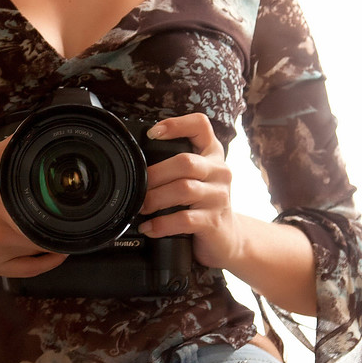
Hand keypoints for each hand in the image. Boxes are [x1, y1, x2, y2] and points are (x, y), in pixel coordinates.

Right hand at [0, 135, 68, 279]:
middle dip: (59, 228)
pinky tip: (57, 254)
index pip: (41, 219)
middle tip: (74, 218)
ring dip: (50, 241)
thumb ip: (16, 146)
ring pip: (36, 251)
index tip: (77, 211)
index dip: (62, 218)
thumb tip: (41, 132)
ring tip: (62, 228)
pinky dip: (44, 264)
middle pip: (43, 237)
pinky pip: (26, 271)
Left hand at [137, 112, 243, 269]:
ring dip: (156, 198)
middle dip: (155, 173)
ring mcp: (219, 197)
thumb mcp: (195, 178)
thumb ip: (174, 165)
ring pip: (184, 189)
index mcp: (212, 154)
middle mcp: (219, 171)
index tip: (152, 133)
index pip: (201, 126)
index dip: (177, 124)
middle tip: (137, 186)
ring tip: (141, 207)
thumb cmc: (203, 203)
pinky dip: (162, 224)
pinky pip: (184, 219)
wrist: (226, 238)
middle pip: (185, 162)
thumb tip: (135, 164)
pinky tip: (150, 227)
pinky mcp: (214, 222)